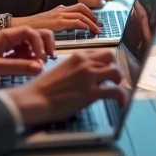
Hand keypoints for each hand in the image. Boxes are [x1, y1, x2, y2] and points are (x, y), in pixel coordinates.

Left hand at [0, 27, 55, 84]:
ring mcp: (7, 46)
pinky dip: (28, 60)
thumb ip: (18, 67)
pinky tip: (25, 69)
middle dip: (44, 45)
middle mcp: (9, 38)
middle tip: (47, 59)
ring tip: (35, 67)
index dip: (41, 44)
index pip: (32, 32)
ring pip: (30, 45)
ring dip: (36, 54)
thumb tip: (39, 68)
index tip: (43, 59)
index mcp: (6, 36)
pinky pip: (22, 54)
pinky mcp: (5, 54)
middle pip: (34, 34)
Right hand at [6, 50, 128, 125]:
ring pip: (115, 71)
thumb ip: (75, 69)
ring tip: (117, 88)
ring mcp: (89, 77)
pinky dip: (122, 97)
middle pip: (110, 57)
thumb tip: (86, 77)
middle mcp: (85, 63)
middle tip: (114, 78)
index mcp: (77, 56)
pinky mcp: (91, 92)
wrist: (34, 99)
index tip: (107, 69)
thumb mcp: (61, 70)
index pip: (99, 53)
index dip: (106, 61)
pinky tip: (121, 102)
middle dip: (115, 66)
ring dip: (119, 80)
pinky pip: (115, 91)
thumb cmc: (42, 88)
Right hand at [12, 4, 100, 33]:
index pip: (78, 6)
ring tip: (96, 30)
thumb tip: (71, 24)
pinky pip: (76, 22)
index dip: (89, 12)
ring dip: (91, 23)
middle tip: (98, 24)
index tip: (94, 19)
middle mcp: (61, 9)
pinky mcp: (59, 22)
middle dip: (92, 16)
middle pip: (82, 8)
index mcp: (60, 8)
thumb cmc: (35, 26)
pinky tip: (88, 30)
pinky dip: (84, 25)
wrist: (24, 25)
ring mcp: (60, 14)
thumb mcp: (50, 21)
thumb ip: (61, 20)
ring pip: (81, 15)